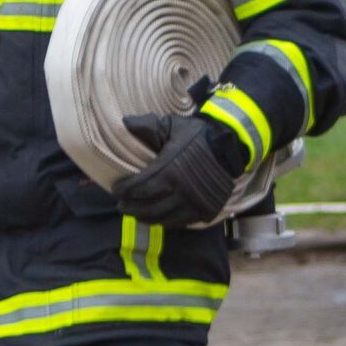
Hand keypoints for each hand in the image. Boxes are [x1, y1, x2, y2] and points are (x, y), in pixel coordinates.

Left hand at [114, 111, 240, 227]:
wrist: (230, 148)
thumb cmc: (197, 136)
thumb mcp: (172, 126)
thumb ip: (147, 126)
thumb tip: (124, 122)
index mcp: (168, 170)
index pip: (138, 187)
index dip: (124, 190)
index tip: (116, 189)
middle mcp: (179, 191)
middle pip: (147, 207)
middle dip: (130, 207)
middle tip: (121, 205)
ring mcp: (192, 204)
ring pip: (162, 218)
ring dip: (145, 217)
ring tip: (135, 214)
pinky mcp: (203, 211)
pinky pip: (179, 223)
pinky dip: (164, 222)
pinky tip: (156, 218)